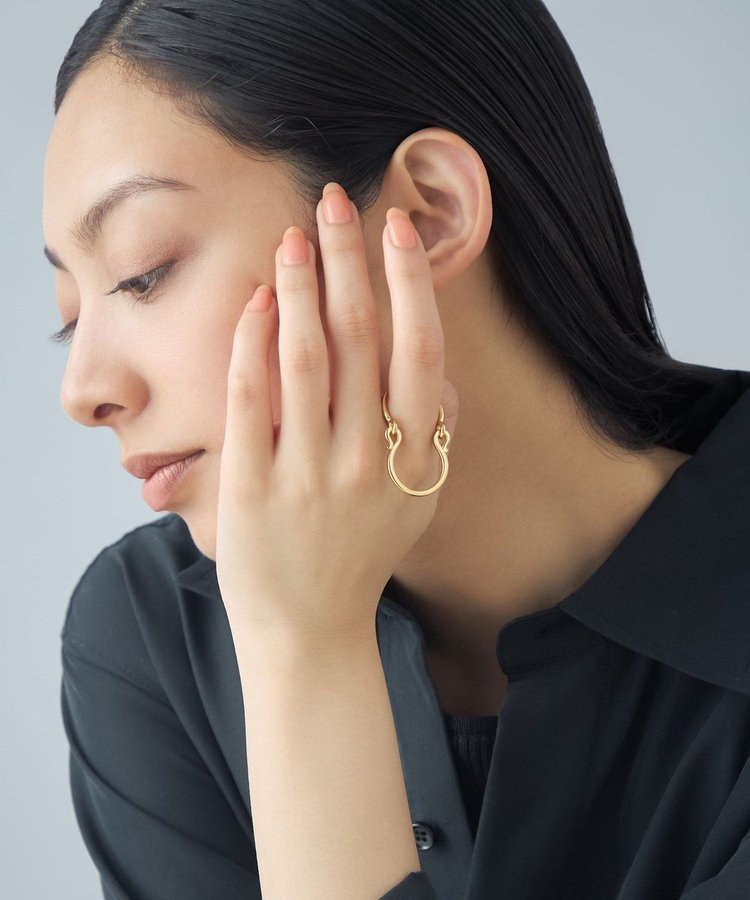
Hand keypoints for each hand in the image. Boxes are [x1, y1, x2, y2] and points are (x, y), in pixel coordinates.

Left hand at [215, 182, 458, 640]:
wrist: (311, 631)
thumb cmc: (365, 555)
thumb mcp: (420, 500)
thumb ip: (435, 434)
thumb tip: (437, 369)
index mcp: (413, 458)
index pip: (418, 351)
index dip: (409, 282)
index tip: (394, 227)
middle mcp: (367, 461)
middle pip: (361, 338)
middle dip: (347, 259)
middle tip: (333, 200)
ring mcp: (307, 475)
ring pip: (305, 358)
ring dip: (297, 287)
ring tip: (291, 238)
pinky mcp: (251, 489)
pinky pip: (251, 401)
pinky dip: (251, 344)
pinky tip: (253, 302)